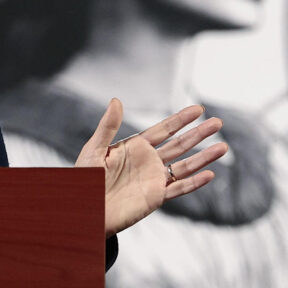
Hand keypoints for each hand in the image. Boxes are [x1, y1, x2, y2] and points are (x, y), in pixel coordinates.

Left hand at [75, 98, 227, 237]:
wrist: (83, 207)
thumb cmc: (83, 177)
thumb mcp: (95, 148)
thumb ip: (108, 126)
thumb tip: (116, 100)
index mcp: (134, 147)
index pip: (163, 130)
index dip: (180, 120)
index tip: (198, 109)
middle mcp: (148, 161)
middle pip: (179, 145)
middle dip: (198, 134)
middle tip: (218, 122)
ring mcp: (154, 179)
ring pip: (185, 166)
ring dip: (204, 157)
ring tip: (223, 147)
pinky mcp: (156, 197)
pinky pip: (179, 189)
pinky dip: (195, 183)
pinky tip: (210, 174)